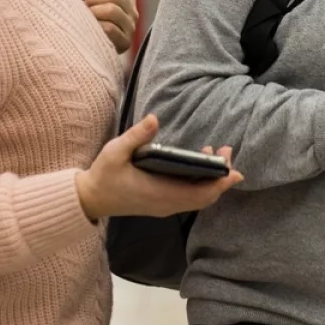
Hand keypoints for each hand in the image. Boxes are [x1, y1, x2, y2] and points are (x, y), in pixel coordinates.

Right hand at [76, 115, 243, 219]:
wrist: (90, 199)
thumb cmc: (103, 176)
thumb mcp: (115, 152)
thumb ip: (136, 136)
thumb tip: (154, 119)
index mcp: (159, 194)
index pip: (199, 194)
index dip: (219, 184)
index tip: (234, 170)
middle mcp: (166, 204)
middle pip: (204, 197)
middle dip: (220, 177)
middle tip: (226, 151)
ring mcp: (164, 206)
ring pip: (198, 198)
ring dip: (211, 179)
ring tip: (216, 153)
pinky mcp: (162, 203)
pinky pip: (189, 197)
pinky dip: (201, 183)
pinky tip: (199, 163)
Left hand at [78, 0, 139, 53]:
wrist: (84, 44)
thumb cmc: (85, 16)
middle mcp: (132, 9)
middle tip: (84, 6)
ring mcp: (131, 26)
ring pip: (112, 11)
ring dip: (93, 13)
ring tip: (87, 19)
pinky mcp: (126, 42)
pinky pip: (110, 29)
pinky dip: (96, 27)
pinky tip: (91, 29)